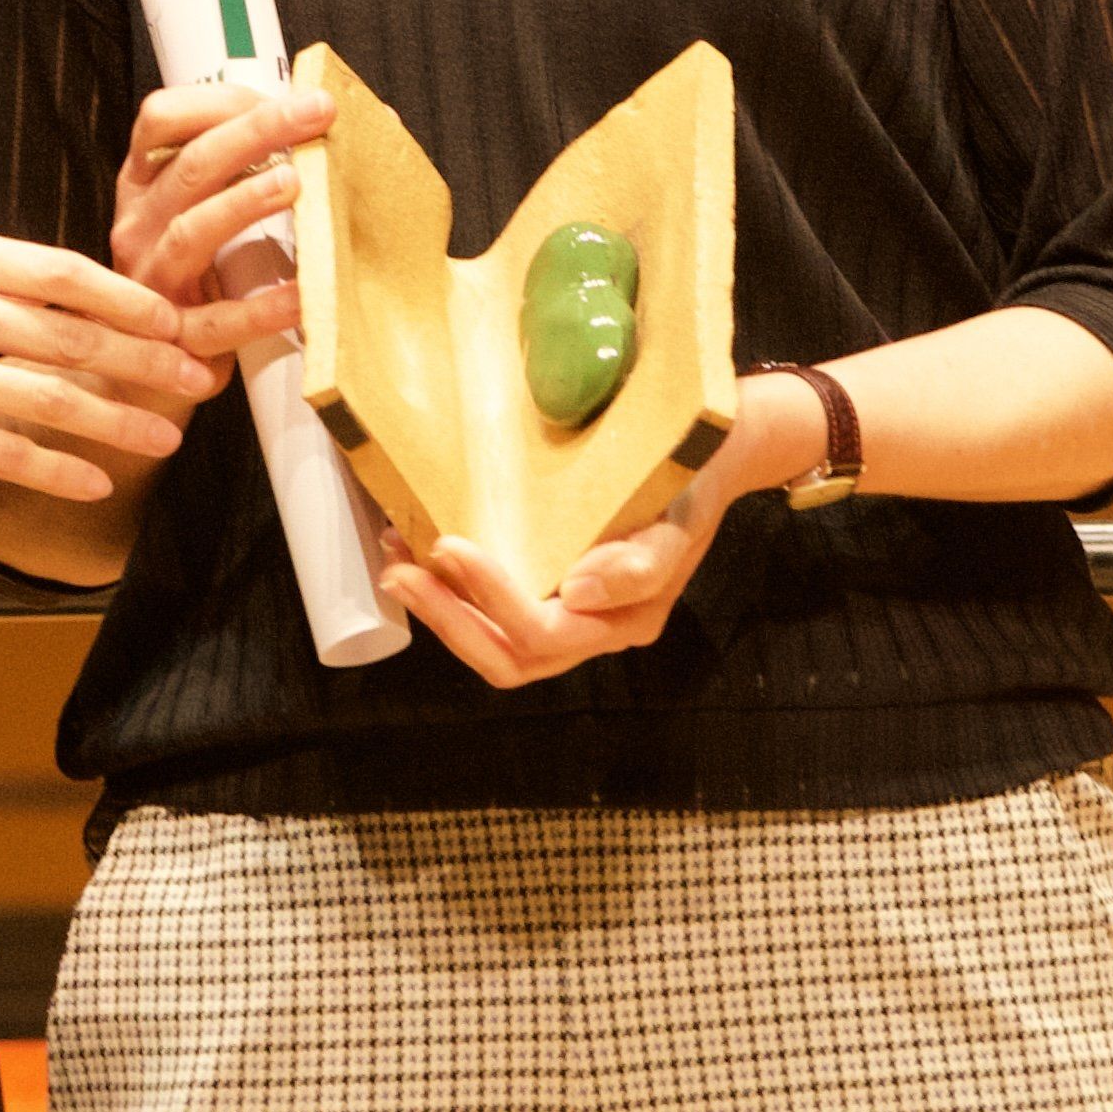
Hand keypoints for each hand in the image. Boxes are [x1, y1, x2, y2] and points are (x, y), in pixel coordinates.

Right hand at [0, 228, 225, 500]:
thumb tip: (53, 298)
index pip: (60, 269)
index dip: (130, 295)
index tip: (176, 313)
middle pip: (70, 333)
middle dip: (146, 357)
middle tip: (197, 373)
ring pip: (48, 395)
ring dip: (118, 418)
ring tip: (166, 433)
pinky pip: (2, 452)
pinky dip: (57, 470)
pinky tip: (94, 484)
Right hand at [108, 75, 327, 363]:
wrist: (140, 372)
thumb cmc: (185, 282)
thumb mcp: (196, 215)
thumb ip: (242, 172)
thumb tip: (327, 129)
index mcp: (144, 186)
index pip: (162, 120)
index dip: (221, 100)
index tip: (286, 93)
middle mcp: (139, 226)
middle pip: (190, 166)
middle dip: (255, 130)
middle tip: (314, 113)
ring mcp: (151, 281)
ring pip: (191, 232)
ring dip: (243, 204)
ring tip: (293, 183)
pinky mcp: (175, 339)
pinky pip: (219, 320)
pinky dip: (262, 308)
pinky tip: (302, 293)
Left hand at [377, 373, 829, 686]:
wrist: (715, 454)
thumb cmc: (696, 480)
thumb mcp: (680, 517)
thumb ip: (641, 563)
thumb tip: (578, 592)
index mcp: (626, 621)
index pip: (543, 633)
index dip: (490, 598)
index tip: (450, 546)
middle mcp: (595, 630)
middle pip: (509, 657)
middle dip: (447, 620)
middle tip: (398, 573)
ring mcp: (574, 616)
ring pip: (496, 644)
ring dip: (441, 611)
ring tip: (397, 561)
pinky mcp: (554, 589)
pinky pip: (497, 612)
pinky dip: (455, 592)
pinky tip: (422, 552)